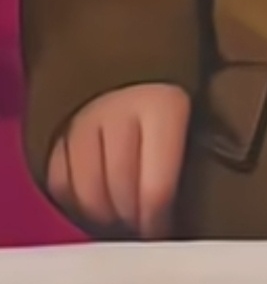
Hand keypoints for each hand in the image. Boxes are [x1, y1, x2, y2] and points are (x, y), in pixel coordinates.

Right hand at [46, 83, 191, 238]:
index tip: (163, 232)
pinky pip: (59, 183)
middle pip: (119, 194)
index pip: (156, 188)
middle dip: (133, 220)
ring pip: (86, 194)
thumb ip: (187, 159)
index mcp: (163, 107)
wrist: (133, 52)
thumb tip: (183, 211)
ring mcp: (82, 121)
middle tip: (143, 229)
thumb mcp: (191, 118)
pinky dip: (75, 202)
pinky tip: (96, 203)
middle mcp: (119, 112)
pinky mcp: (57, 129)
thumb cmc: (169, 99)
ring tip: (122, 218)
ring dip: (104, 216)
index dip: (158, 222)